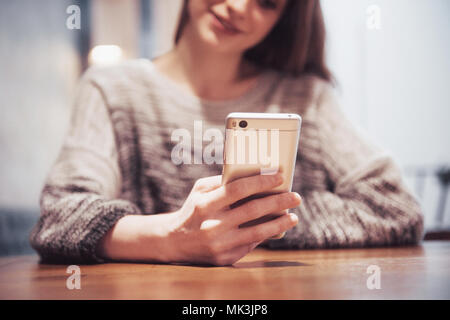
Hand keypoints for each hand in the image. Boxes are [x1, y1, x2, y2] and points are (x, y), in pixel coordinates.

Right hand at [167, 173, 300, 265]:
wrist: (174, 241)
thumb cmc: (194, 209)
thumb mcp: (200, 191)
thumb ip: (223, 182)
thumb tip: (254, 175)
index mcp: (206, 204)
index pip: (239, 189)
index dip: (262, 182)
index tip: (280, 176)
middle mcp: (213, 224)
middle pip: (254, 210)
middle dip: (279, 201)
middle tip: (296, 196)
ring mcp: (220, 243)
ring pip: (258, 232)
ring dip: (280, 223)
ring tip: (293, 216)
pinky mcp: (225, 258)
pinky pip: (251, 244)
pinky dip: (267, 235)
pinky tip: (277, 228)